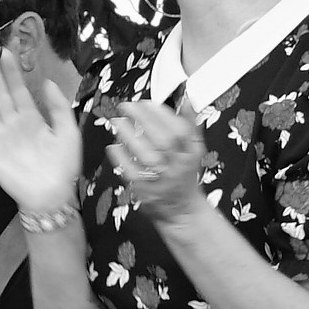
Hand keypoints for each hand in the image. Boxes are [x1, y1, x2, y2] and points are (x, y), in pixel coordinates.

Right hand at [0, 44, 80, 211]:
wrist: (52, 196)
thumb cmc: (64, 167)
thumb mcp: (68, 132)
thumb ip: (59, 107)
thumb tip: (48, 82)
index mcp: (32, 120)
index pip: (18, 90)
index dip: (11, 72)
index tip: (5, 53)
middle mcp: (13, 125)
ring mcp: (0, 137)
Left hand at [108, 100, 206, 226]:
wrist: (182, 210)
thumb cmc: (185, 174)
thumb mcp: (194, 149)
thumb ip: (190, 124)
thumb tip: (187, 98)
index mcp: (192, 153)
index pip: (179, 130)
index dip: (162, 115)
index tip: (146, 103)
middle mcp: (179, 166)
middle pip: (163, 140)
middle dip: (144, 120)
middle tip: (126, 106)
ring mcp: (163, 180)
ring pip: (147, 155)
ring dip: (130, 136)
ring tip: (117, 122)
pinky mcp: (146, 191)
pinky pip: (132, 173)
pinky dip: (122, 158)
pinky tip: (113, 146)